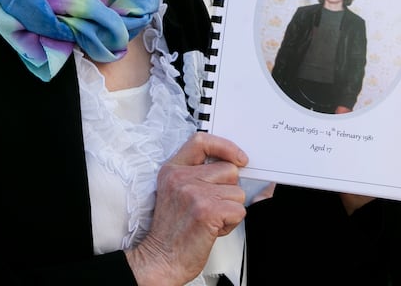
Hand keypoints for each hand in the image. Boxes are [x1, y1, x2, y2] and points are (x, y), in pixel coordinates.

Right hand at [125, 132, 247, 285]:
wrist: (161, 259)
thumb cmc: (171, 231)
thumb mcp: (175, 192)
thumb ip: (197, 175)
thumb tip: (234, 166)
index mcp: (173, 170)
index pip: (201, 141)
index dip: (225, 146)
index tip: (238, 158)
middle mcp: (181, 178)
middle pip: (229, 170)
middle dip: (229, 190)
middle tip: (211, 207)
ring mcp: (194, 193)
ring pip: (237, 192)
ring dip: (230, 209)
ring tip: (210, 219)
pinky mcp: (207, 210)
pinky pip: (239, 210)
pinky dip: (231, 223)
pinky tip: (213, 229)